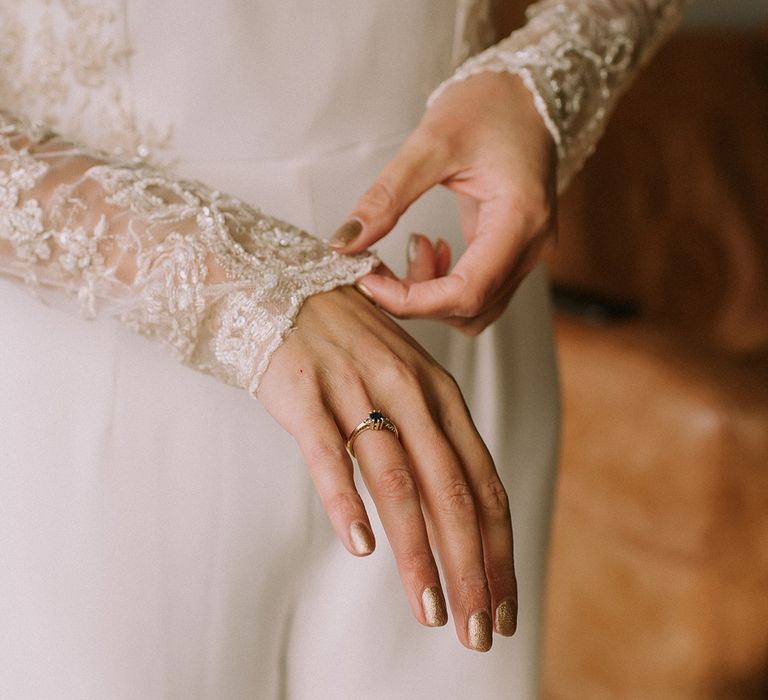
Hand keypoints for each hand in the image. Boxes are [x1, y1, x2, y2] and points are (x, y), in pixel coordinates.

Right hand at [258, 285, 516, 650]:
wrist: (284, 288)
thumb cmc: (350, 344)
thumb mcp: (406, 380)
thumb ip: (433, 437)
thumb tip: (458, 512)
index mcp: (441, 396)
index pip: (484, 484)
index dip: (499, 550)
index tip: (504, 605)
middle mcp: (409, 393)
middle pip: (452, 492)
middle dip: (471, 568)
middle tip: (478, 631)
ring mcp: (356, 390)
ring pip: (398, 483)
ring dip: (419, 554)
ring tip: (430, 610)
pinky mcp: (305, 394)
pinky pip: (328, 454)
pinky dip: (345, 500)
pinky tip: (359, 546)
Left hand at [330, 72, 556, 334]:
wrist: (526, 93)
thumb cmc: (487, 107)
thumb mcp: (430, 143)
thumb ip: (387, 197)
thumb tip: (344, 244)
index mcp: (520, 220)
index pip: (467, 292)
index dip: (411, 300)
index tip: (368, 280)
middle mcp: (532, 247)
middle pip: (469, 308)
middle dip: (415, 298)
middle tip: (377, 264)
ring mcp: (526, 252)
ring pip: (474, 308)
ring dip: (429, 294)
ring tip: (411, 245)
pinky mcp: (514, 251)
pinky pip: (478, 289)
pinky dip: (444, 283)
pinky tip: (429, 247)